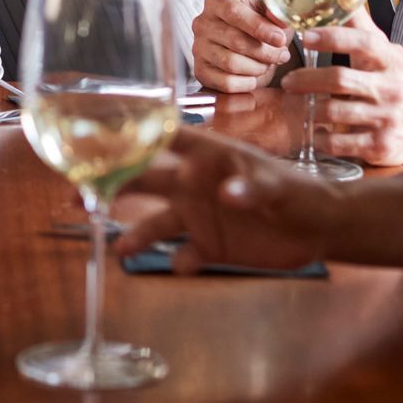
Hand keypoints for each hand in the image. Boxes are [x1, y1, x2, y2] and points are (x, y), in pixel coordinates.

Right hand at [115, 129, 325, 273]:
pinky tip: (181, 266)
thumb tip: (225, 193)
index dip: (135, 136)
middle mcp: (194, 184)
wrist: (318, 227)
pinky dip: (181, 262)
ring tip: (121, 250)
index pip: (167, 140)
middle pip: (147, 180)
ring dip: (139, 234)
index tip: (100, 138)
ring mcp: (199, 216)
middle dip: (116, 185)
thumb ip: (251, 188)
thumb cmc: (297, 191)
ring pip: (158, 222)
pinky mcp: (211, 247)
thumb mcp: (279, 187)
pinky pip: (186, 255)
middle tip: (83, 194)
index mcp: (208, 157)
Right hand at [190, 0, 290, 92]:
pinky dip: (246, 83)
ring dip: (257, 67)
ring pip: (231, 63)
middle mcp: (202, 23)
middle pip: (236, 41)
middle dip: (266, 52)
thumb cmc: (254, 24)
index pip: (234, 12)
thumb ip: (275, 13)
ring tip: (268, 64)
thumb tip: (282, 23)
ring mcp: (198, 48)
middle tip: (282, 54)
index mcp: (217, 1)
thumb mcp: (265, 11)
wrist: (241, 41)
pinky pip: (226, 83)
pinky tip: (254, 76)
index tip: (280, 39)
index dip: (259, 27)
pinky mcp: (201, 71)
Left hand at [283, 8, 402, 165]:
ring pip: (336, 112)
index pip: (362, 42)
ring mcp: (387, 118)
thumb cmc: (395, 81)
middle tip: (288, 81)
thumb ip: (358, 23)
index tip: (305, 37)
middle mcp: (391, 87)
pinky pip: (341, 143)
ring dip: (310, 109)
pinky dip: (321, 138)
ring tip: (296, 104)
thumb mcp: (384, 51)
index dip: (332, 38)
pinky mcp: (381, 146)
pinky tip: (313, 132)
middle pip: (340, 80)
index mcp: (390, 59)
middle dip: (307, 79)